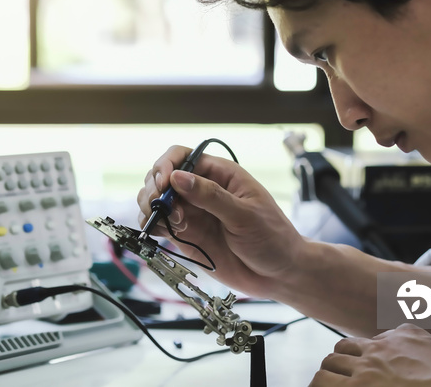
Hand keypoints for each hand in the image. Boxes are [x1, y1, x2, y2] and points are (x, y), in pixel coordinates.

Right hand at [137, 144, 305, 297]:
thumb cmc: (272, 238)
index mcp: (221, 175)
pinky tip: (158, 231)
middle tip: (159, 207)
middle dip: (154, 187)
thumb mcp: (245, 215)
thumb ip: (211, 196)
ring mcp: (193, 213)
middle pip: (164, 176)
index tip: (163, 183)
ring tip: (161, 221)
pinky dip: (151, 225)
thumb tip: (178, 177)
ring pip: (157, 200)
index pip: (183, 157)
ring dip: (150, 206)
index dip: (167, 165)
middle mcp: (202, 190)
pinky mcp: (187, 236)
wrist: (279, 274)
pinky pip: (160, 225)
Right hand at [310, 324, 430, 386]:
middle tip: (339, 379)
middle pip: (331, 358)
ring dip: (351, 354)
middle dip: (331, 370)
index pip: (321, 378)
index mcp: (361, 385)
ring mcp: (388, 342)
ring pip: (353, 342)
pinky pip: (387, 334)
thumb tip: (350, 386)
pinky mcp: (408, 332)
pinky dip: (386, 345)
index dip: (318, 384)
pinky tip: (399, 358)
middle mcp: (369, 360)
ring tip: (360, 364)